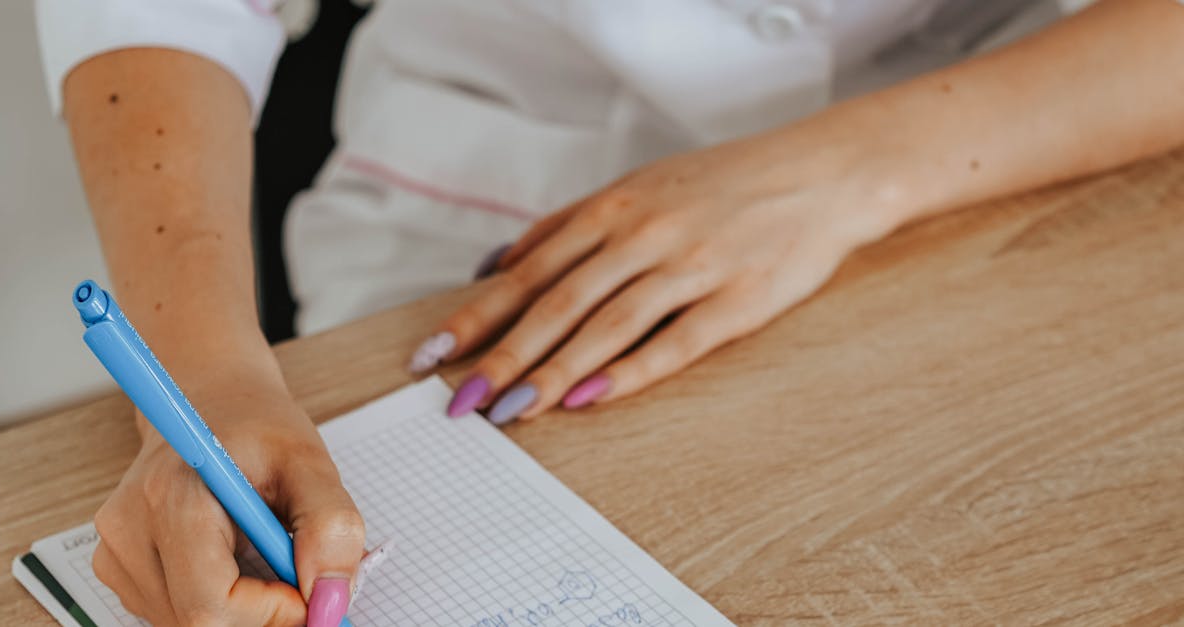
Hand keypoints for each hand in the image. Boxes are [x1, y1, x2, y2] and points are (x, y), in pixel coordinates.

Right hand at [92, 375, 364, 625]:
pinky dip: (219, 602)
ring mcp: (117, 552)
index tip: (310, 594)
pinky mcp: (119, 567)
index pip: (211, 602)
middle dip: (262, 614)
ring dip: (242, 608)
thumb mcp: (310, 463)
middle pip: (198, 621)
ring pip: (187, 623)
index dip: (272, 614)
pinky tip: (236, 561)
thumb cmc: (259, 426)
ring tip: (264, 555)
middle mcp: (130, 529)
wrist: (213, 402)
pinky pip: (176, 613)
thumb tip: (330, 598)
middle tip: (298, 582)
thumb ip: (331, 526)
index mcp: (173, 496)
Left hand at [411, 129, 904, 422]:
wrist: (820, 173)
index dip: (477, 315)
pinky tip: (593, 398)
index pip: (529, 270)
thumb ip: (565, 226)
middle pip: (559, 302)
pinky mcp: (739, 299)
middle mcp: (644, 234)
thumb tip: (494, 265)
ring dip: (556, 370)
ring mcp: (693, 266)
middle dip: (503, 354)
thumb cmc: (719, 186)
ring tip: (511, 410)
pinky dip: (632, 371)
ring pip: (609, 324)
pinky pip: (677, 340)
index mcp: (613, 207)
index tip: (431, 354)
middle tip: (460, 400)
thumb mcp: (636, 187)